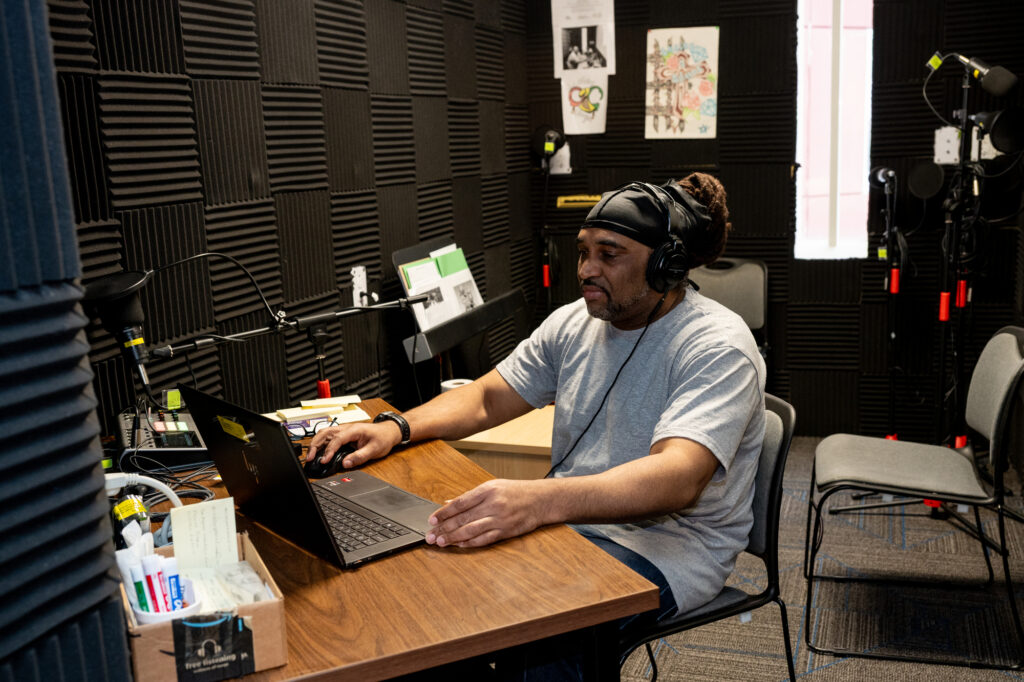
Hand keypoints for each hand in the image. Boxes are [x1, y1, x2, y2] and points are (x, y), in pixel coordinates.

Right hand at [306, 422, 400, 468]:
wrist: (388, 432)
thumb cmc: (382, 438)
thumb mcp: (374, 450)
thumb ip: (359, 457)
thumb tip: (346, 464)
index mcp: (353, 430)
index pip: (336, 439)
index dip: (329, 451)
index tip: (324, 461)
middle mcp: (346, 428)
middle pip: (325, 433)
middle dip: (315, 445)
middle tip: (310, 458)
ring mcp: (344, 430)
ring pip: (324, 433)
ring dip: (315, 443)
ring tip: (310, 456)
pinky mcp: (343, 434)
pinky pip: (328, 436)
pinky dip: (320, 443)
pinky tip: (317, 451)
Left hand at [426, 479, 552, 547]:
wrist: (541, 499)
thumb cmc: (516, 491)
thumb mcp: (493, 486)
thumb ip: (470, 496)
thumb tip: (449, 503)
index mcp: (487, 490)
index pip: (460, 503)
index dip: (444, 513)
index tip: (432, 520)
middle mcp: (492, 504)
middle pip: (462, 518)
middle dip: (443, 528)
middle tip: (430, 535)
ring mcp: (499, 519)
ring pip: (471, 531)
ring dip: (453, 538)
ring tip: (440, 542)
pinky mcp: (505, 531)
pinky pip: (484, 539)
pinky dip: (469, 543)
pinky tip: (459, 545)